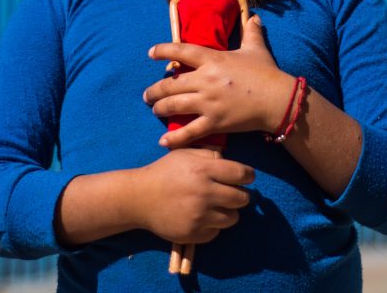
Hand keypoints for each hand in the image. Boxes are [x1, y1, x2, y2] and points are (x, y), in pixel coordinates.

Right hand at [131, 148, 253, 243]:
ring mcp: (199, 215)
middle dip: (239, 195)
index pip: (241, 174)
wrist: (138, 198)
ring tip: (213, 206)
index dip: (248, 176)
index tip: (246, 178)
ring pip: (233, 218)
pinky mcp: (193, 233)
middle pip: (242, 199)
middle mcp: (204, 193)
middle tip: (229, 193)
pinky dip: (211, 226)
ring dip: (227, 212)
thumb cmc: (164, 172)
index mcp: (203, 170)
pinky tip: (199, 217)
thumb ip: (210, 155)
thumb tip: (232, 164)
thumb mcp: (185, 154)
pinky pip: (216, 232)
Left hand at [144, 16, 295, 147]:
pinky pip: (189, 132)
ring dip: (160, 108)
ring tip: (155, 110)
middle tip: (147, 95)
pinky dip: (174, 138)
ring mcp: (208, 102)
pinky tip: (163, 141)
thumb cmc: (267, 73)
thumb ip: (251, 32)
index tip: (150, 53)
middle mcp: (206, 80)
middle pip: (170, 84)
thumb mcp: (257, 49)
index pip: (181, 51)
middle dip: (154, 90)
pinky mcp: (215, 122)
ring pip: (174, 106)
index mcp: (213, 59)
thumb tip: (254, 18)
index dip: (163, 51)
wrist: (279, 100)